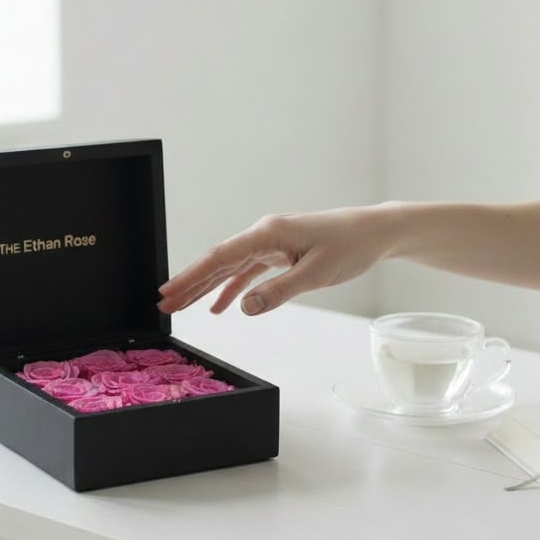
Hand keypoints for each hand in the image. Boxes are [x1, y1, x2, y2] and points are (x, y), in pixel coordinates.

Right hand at [157, 207, 387, 315]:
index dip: (192, 276)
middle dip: (190, 282)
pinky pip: (249, 271)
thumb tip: (243, 308)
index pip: (220, 257)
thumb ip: (279, 292)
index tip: (169, 292)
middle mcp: (265, 234)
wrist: (375, 232)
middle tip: (164, 303)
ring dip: (207, 287)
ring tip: (182, 305)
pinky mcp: (281, 251)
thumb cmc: (351, 246)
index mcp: (268, 233)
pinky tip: (220, 306)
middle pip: (219, 261)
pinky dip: (233, 287)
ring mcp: (272, 242)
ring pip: (231, 267)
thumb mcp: (316, 274)